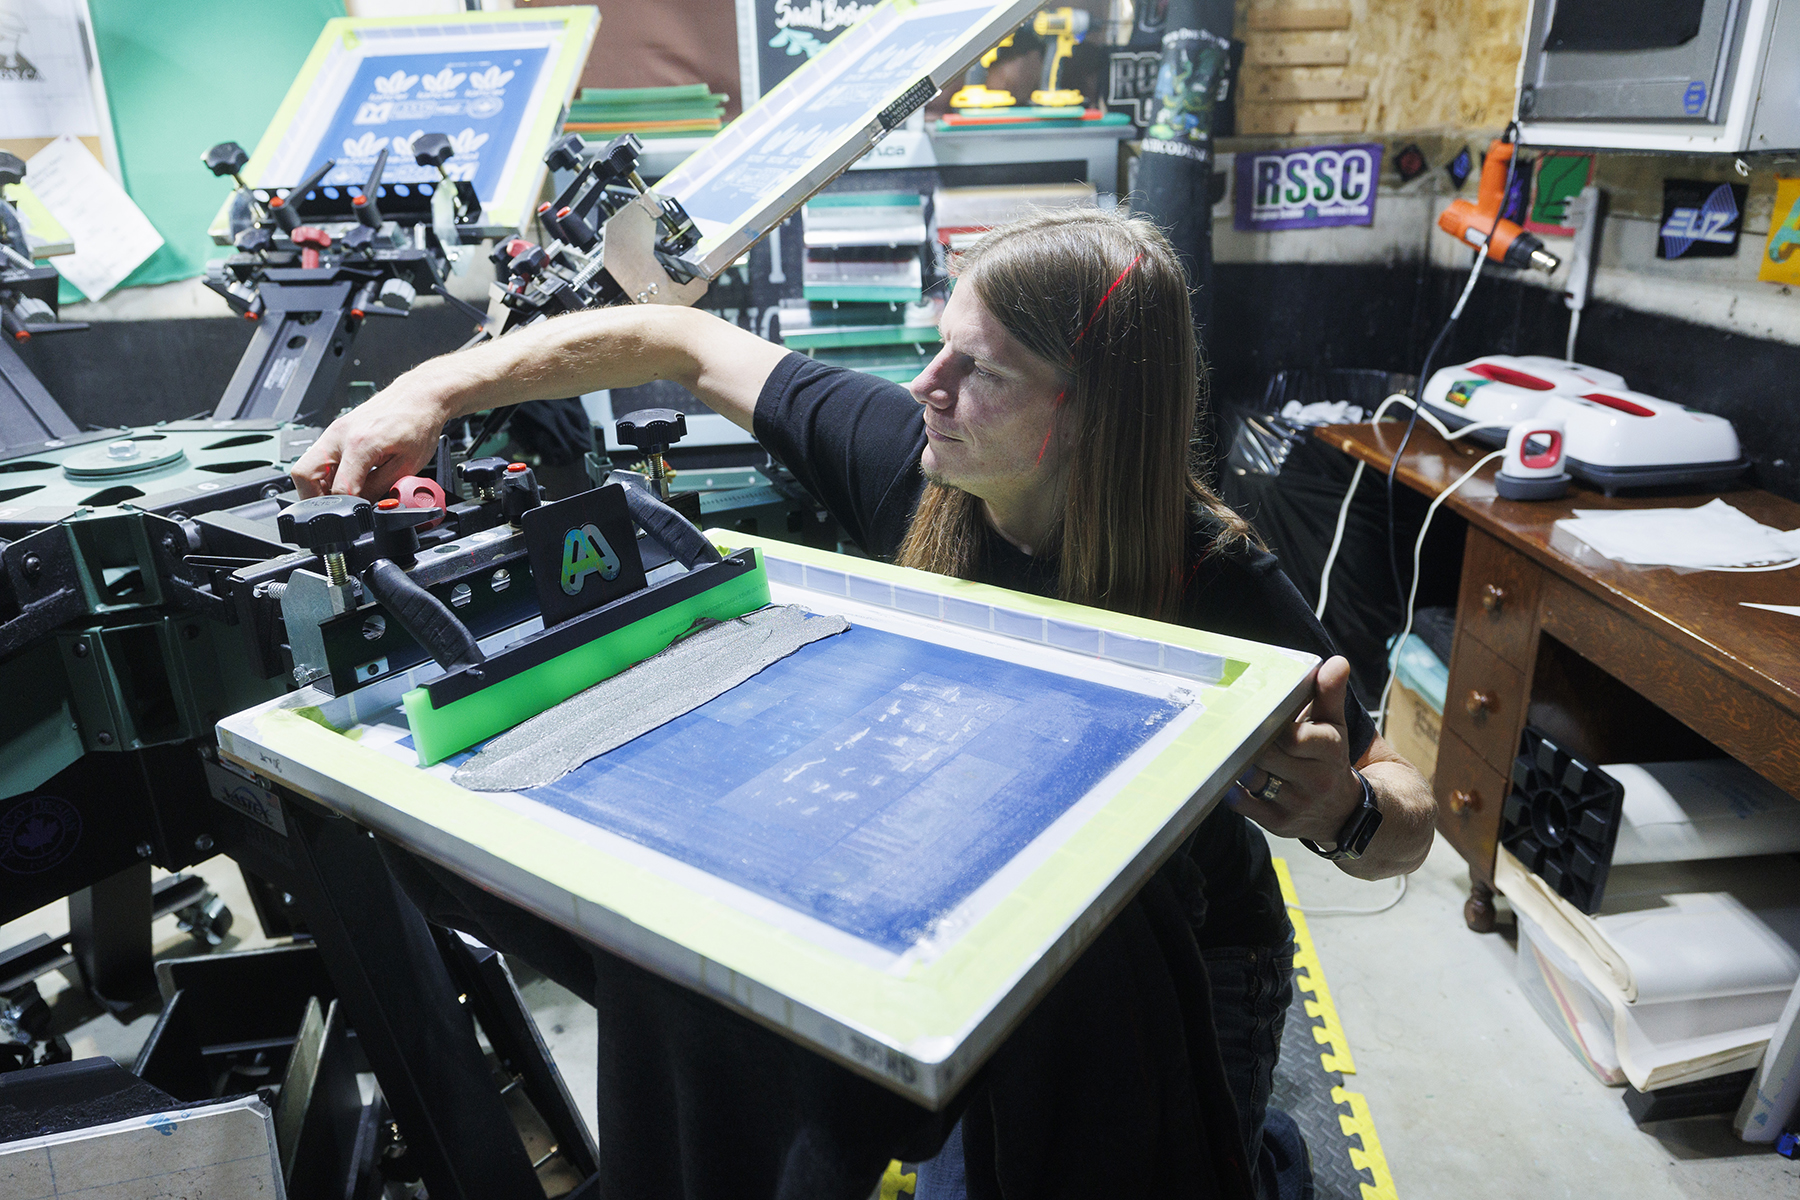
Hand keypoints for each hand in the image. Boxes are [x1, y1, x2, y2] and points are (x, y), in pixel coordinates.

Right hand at [291, 360, 468, 498]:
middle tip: (335, 509)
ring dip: (319, 485)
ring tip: (342, 495)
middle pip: (303, 475)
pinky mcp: (336, 430)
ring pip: (307, 465)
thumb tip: (365, 507)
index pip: (338, 489)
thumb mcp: (407, 466)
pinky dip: (326, 473)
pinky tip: (345, 479)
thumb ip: (381, 489)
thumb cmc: (419, 424)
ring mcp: (334, 430)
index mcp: (360, 444)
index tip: (356, 516)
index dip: (347, 508)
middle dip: (314, 498)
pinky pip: (318, 456)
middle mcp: (340, 435)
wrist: (419, 396)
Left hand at [1228, 655, 1364, 846]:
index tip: (1251, 712)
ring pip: (1255, 780)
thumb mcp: (1335, 724)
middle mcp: (1315, 780)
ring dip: (1236, 763)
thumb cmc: (1330, 757)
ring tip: (1221, 746)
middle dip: (1247, 741)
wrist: (1343, 810)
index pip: (1294, 736)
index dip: (1269, 725)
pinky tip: (1224, 774)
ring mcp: (1296, 804)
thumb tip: (1336, 662)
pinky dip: (1232, 789)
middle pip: (1268, 756)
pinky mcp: (1278, 823)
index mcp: (1329, 750)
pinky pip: (1245, 805)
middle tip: (1225, 725)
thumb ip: (1330, 693)